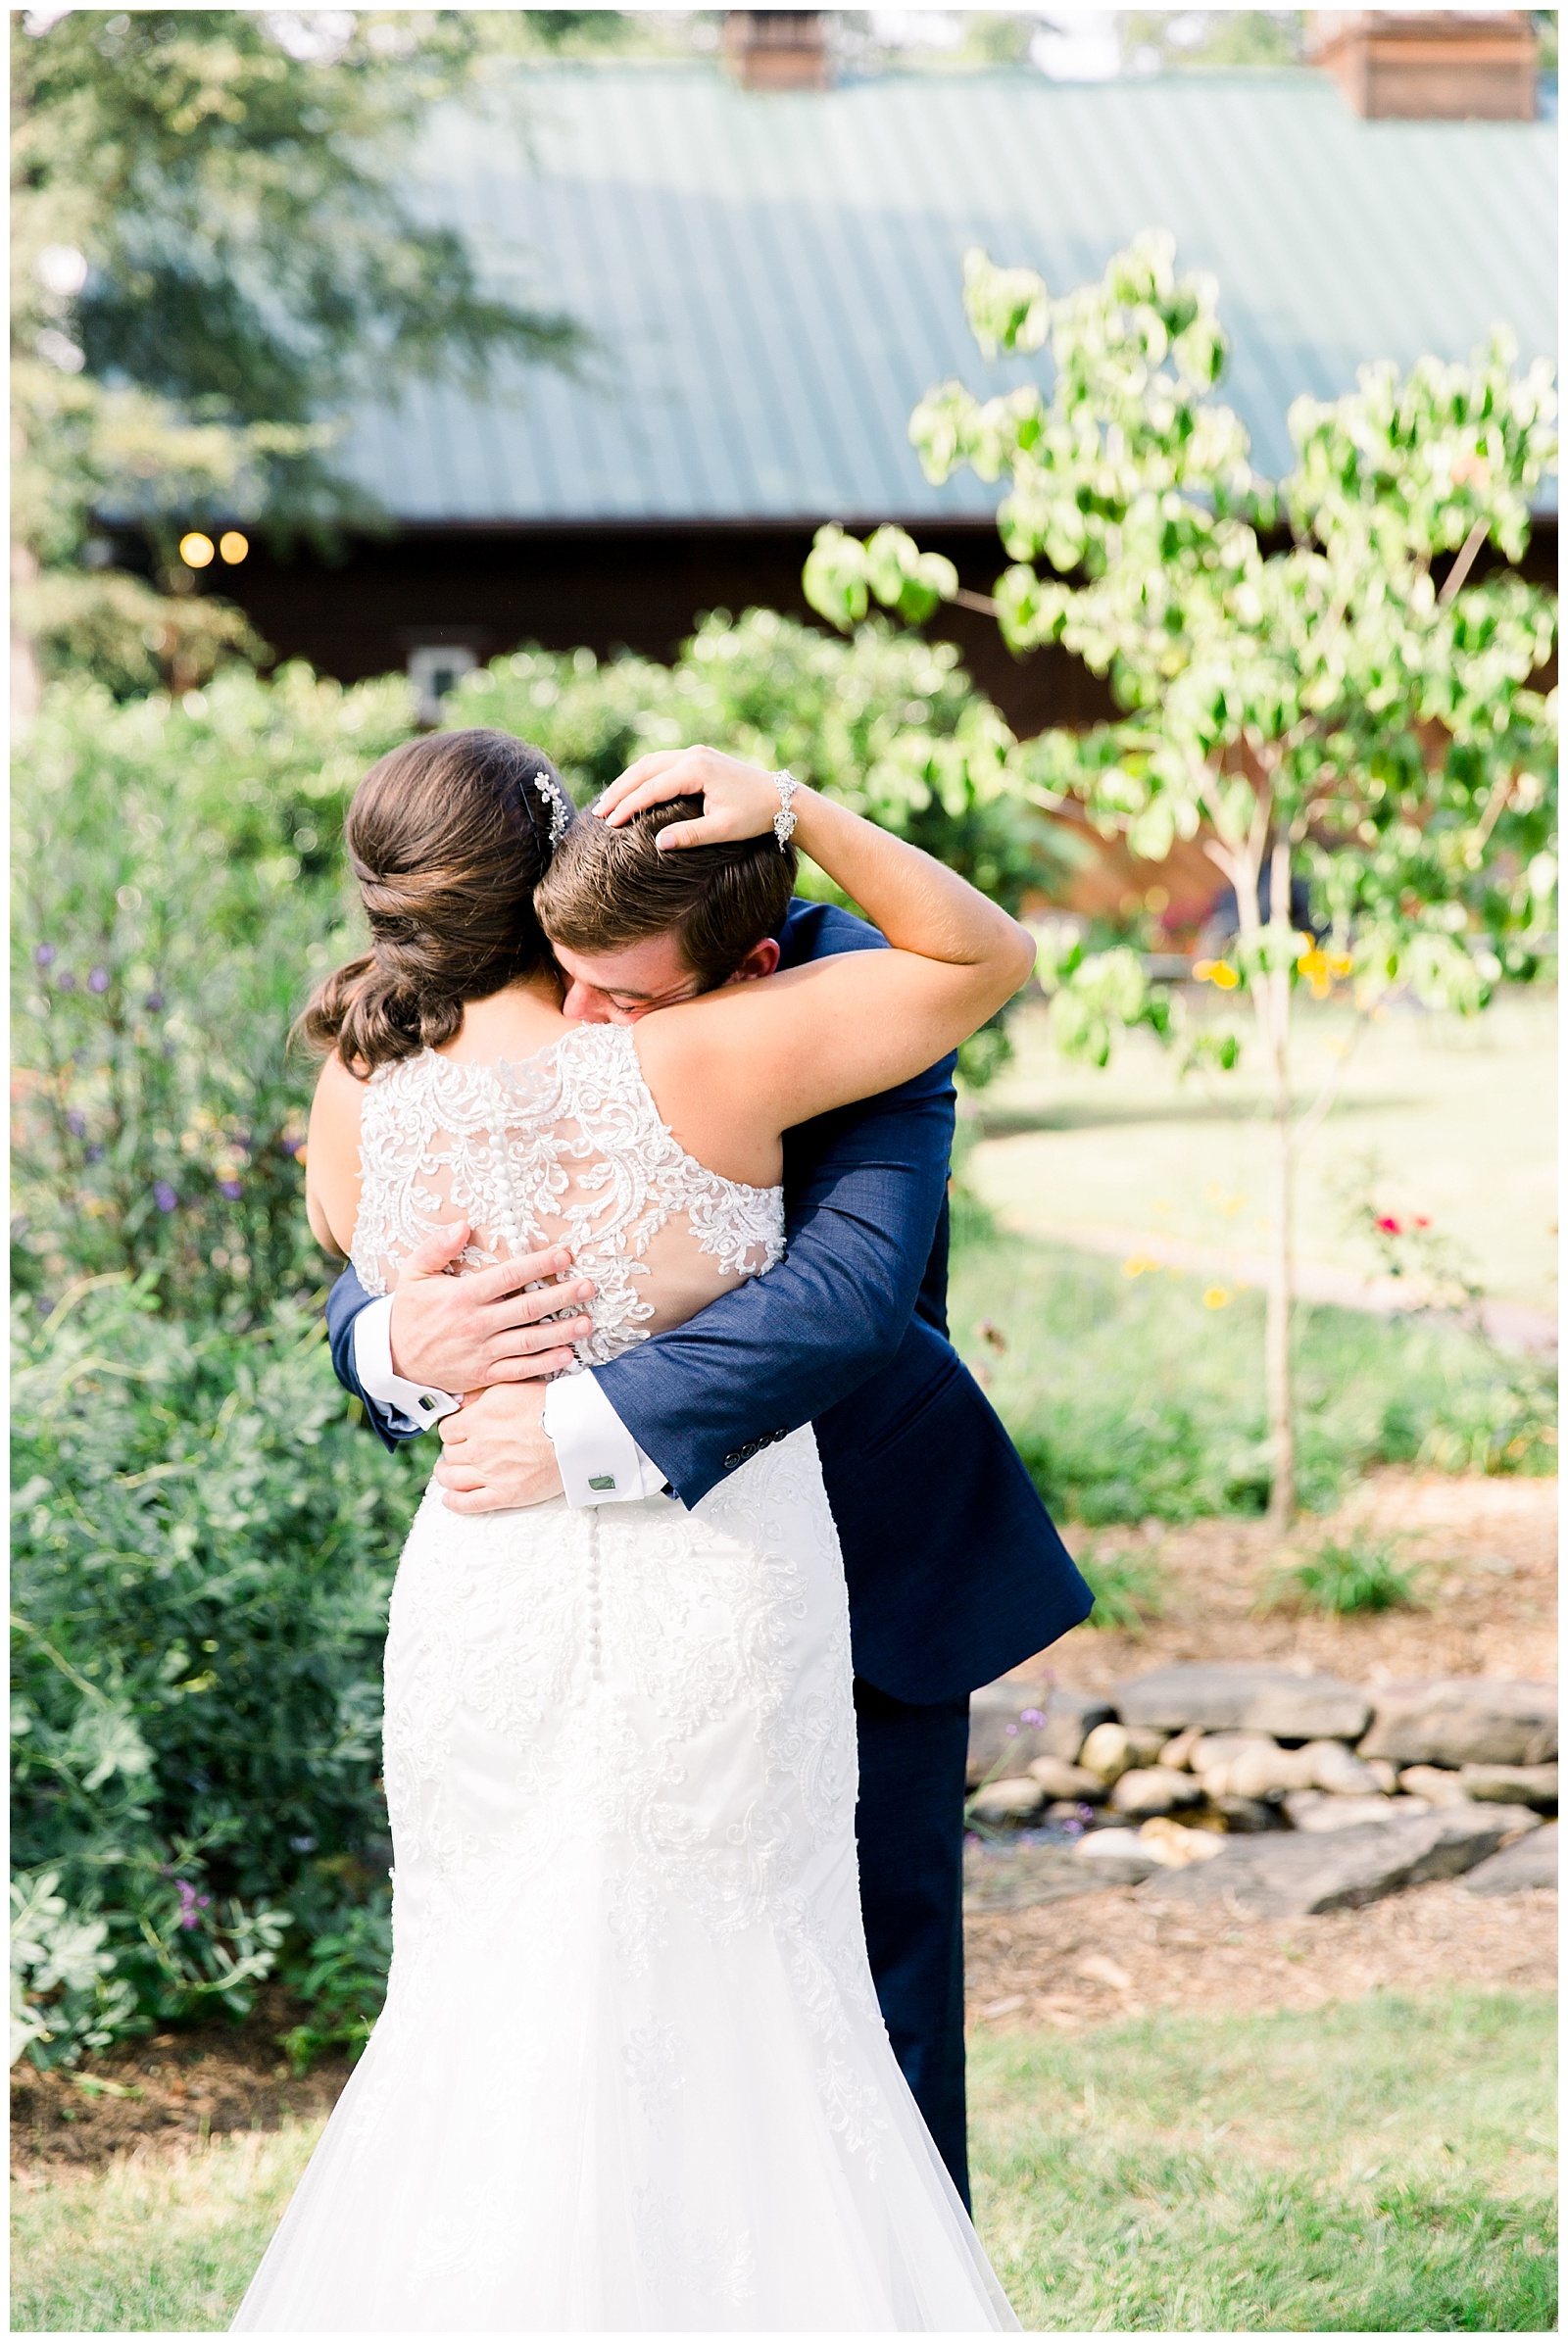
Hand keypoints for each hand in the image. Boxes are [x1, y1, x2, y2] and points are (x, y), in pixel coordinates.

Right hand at [388, 1222, 592, 1391]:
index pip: (508, 1276)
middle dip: (561, 1296)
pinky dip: (544, 1364)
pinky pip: (519, 1370)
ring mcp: (482, 1352)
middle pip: (527, 1308)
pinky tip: (567, 1355)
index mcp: (462, 1296)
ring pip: (529, 1341)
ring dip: (561, 1332)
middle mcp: (476, 1324)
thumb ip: (437, 1247)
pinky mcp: (484, 1374)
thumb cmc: (410, 1311)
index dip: (538, 1264)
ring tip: (587, 1322)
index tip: (563, 1254)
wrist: (393, 1360)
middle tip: (588, 1286)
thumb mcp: (414, 1273)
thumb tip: (463, 1224)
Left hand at [433, 1382, 563, 1512]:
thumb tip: (460, 1403)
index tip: (458, 1435)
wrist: (576, 1431)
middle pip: (449, 1454)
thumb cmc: (550, 1406)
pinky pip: (469, 1503)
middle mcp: (478, 1448)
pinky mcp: (505, 1494)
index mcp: (477, 1420)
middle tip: (460, 1453)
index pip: (447, 1431)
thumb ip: (480, 1396)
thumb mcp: (509, 1387)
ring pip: (452, 1479)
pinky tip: (450, 1499)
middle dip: (453, 1453)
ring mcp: (490, 1473)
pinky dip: (455, 1502)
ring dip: (447, 1476)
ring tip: (449, 1474)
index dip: (452, 1433)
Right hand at [595, 747, 802, 850]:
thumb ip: (690, 836)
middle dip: (619, 791)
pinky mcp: (699, 757)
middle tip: (598, 813)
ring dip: (628, 782)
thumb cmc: (755, 816)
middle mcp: (692, 754)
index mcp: (696, 769)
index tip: (609, 823)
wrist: (782, 798)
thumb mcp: (723, 830)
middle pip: (643, 769)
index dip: (628, 806)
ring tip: (608, 803)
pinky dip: (643, 777)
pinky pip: (662, 764)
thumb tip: (657, 844)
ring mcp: (695, 753)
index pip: (651, 788)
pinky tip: (632, 792)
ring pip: (650, 763)